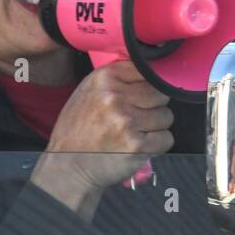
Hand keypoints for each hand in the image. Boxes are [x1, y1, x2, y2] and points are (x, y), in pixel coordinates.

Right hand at [29, 60, 173, 220]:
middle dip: (154, 107)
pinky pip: (166, 138)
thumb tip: (152, 68)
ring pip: (166, 116)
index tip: (144, 94)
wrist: (68, 166)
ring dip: (156, 127)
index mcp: (104, 78)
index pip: (147, 70)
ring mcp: (126, 121)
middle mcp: (115, 97)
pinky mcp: (136, 145)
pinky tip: (140, 146)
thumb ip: (117, 78)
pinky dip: (157, 145)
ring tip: (135, 133)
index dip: (149, 84)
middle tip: (137, 117)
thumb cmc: (78, 129)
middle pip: (160, 94)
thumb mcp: (88, 91)